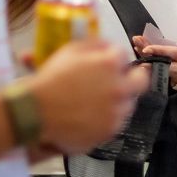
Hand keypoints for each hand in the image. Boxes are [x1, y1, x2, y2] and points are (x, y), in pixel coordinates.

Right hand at [29, 38, 143, 154]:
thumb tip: (107, 45)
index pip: (123, 54)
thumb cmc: (50, 82)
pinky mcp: (110, 131)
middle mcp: (119, 88)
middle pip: (140, 80)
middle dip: (134, 77)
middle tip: (123, 78)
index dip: (114, 57)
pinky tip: (91, 115)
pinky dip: (107, 118)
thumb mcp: (69, 51)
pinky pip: (116, 122)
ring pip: (128, 103)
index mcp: (109, 64)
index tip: (110, 61)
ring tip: (96, 100)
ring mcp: (116, 112)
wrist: (36, 114)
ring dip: (118, 99)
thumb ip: (93, 44)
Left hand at [134, 35, 176, 96]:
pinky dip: (165, 75)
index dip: (162, 51)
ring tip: (144, 62)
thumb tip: (161, 44)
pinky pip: (175, 82)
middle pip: (175, 68)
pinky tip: (159, 70)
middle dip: (156, 62)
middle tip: (141, 58)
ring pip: (173, 77)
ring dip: (158, 69)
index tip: (147, 49)